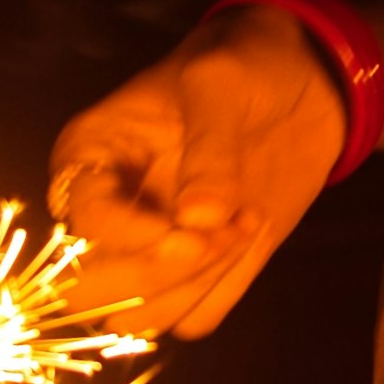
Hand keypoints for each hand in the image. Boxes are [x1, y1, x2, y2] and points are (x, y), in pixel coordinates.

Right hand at [45, 1, 348, 339]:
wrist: (301, 80)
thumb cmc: (243, 64)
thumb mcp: (221, 83)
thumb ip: (208, 148)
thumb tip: (199, 220)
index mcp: (88, 156)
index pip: (81, 227)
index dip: (129, 239)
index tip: (192, 228)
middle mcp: (106, 211)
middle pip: (88, 292)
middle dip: (153, 277)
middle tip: (214, 240)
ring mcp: (150, 247)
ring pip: (138, 316)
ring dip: (194, 285)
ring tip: (242, 224)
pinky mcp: (199, 271)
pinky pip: (191, 319)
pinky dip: (219, 293)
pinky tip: (250, 234)